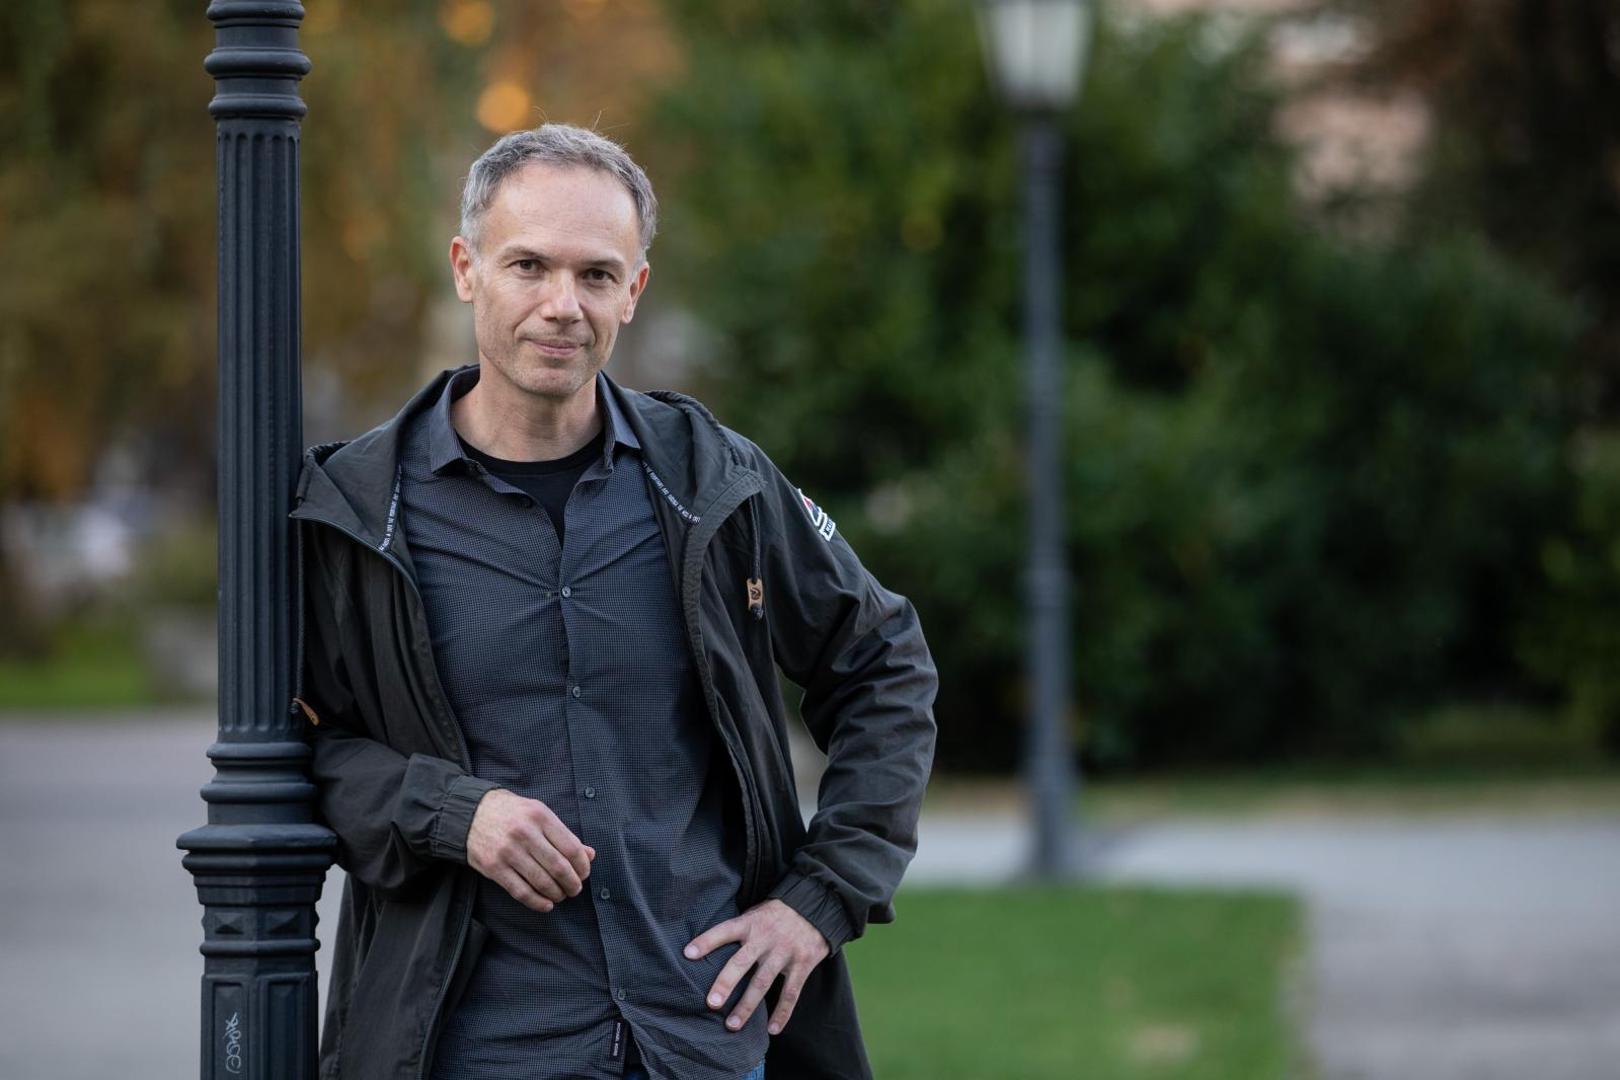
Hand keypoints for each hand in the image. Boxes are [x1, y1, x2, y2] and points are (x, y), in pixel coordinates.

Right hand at [466, 788, 593, 913]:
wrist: (472, 813)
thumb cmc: (513, 813)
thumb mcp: (540, 814)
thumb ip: (564, 835)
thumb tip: (590, 855)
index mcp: (540, 816)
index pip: (571, 848)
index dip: (582, 866)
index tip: (584, 873)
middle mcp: (525, 833)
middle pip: (559, 868)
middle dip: (572, 884)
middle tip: (575, 889)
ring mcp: (508, 851)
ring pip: (542, 882)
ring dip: (556, 894)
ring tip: (560, 895)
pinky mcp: (494, 867)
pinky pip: (521, 892)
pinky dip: (537, 902)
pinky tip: (546, 904)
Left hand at [684, 898, 828, 1036]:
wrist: (817, 905)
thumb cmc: (777, 914)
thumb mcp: (756, 913)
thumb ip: (739, 930)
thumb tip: (707, 948)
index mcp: (751, 923)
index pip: (725, 930)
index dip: (706, 941)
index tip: (688, 954)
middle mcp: (766, 937)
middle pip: (742, 962)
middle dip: (726, 983)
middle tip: (712, 1004)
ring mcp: (785, 952)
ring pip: (763, 982)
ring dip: (747, 1006)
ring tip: (731, 1026)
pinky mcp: (803, 964)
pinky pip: (791, 992)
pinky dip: (782, 1012)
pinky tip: (772, 1029)